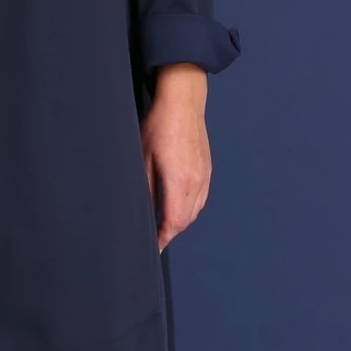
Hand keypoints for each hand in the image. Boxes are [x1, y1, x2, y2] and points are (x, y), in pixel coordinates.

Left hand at [140, 64, 211, 252]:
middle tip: (155, 241)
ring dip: (180, 222)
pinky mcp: (207, 169)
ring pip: (195, 211)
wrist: (183, 102)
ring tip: (164, 228)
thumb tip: (144, 212)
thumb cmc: (159, 125)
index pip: (173, 222)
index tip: (153, 248)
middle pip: (185, 220)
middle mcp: (196, 182)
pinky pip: (201, 198)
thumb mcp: (143, 157)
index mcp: (180, 180)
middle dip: (170, 233)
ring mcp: (204, 175)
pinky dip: (190, 209)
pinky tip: (179, 209)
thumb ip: (146, 188)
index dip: (163, 238)